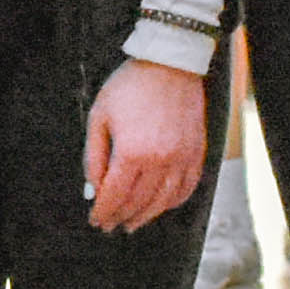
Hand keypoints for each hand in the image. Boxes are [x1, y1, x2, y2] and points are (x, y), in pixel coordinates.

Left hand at [81, 58, 207, 232]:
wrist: (170, 63)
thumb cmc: (130, 87)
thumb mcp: (99, 117)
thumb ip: (94, 157)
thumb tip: (92, 189)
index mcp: (133, 152)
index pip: (115, 195)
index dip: (103, 212)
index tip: (96, 220)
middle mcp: (161, 160)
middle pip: (139, 202)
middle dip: (121, 217)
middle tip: (110, 225)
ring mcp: (183, 158)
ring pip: (164, 201)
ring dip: (146, 216)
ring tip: (132, 223)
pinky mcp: (197, 153)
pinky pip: (187, 188)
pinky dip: (173, 202)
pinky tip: (161, 206)